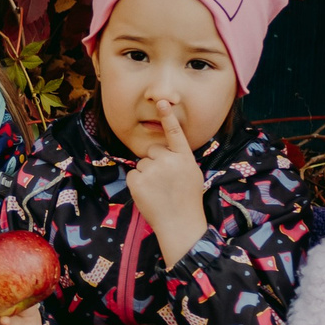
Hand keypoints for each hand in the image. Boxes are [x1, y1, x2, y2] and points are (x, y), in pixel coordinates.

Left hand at [126, 107, 210, 264]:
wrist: (180, 223)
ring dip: (146, 174)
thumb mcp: (191, 174)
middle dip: (155, 162)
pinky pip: (132, 174)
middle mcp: (168, 160)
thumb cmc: (187, 199)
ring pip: (142, 163)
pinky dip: (137, 183)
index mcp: (184, 158)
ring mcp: (152, 170)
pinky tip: (149, 194)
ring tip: (159, 191)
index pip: (175, 133)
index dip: (168, 116)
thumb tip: (165, 151)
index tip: (161, 101)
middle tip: (165, 182)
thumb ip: (179, 159)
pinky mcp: (137, 181)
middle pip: (153, 150)